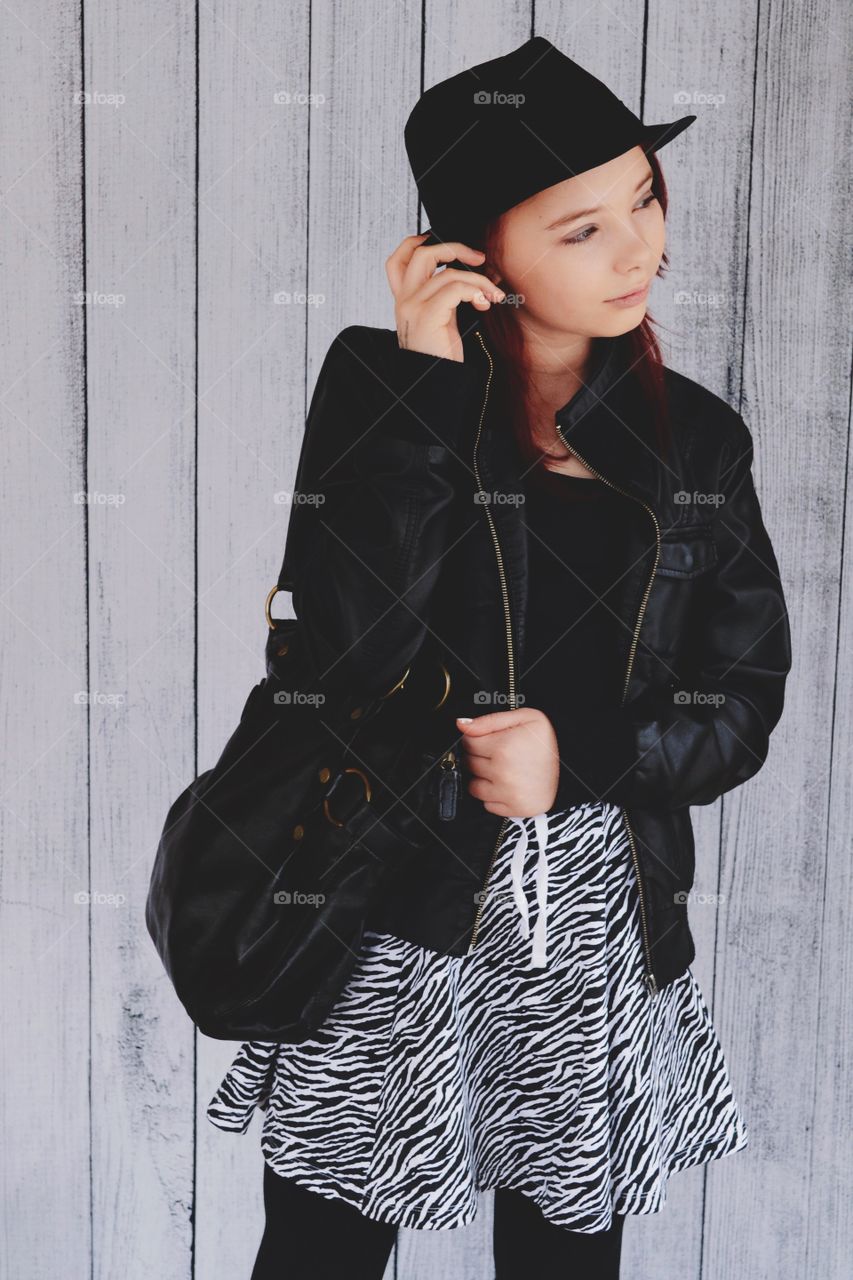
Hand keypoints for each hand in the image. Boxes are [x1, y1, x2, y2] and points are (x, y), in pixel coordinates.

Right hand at [385, 233, 505, 362]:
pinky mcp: (427, 316)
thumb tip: (470, 275)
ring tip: (492, 295)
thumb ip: (445, 296)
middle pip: (421, 253)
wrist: (434, 385)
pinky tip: (484, 302)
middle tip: (479, 259)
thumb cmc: (440, 356)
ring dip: (479, 280)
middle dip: (455, 248)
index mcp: (404, 299)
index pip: (398, 259)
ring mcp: (412, 307)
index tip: (448, 246)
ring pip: (448, 273)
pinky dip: (475, 290)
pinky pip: (455, 289)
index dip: (418, 242)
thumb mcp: (441, 319)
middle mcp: (404, 300)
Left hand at [455, 707, 559, 817]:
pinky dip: (494, 795)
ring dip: (483, 778)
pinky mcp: (513, 809)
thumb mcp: (524, 718)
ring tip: (503, 769)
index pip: (467, 742)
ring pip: (473, 786)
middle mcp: (502, 772)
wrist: (573, 767)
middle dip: (480, 757)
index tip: (488, 740)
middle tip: (499, 753)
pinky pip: (487, 804)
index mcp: (503, 747)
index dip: (476, 739)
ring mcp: (507, 793)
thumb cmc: (547, 742)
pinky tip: (509, 784)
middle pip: (469, 764)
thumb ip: (489, 720)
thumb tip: (461, 724)